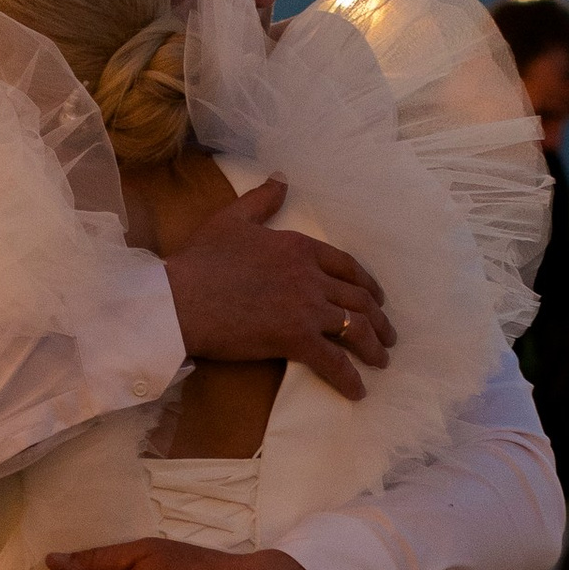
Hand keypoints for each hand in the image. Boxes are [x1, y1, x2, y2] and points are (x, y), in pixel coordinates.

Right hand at [161, 183, 394, 398]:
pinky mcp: (295, 339)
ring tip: (382, 360)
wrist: (180, 298)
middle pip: (358, 298)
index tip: (377, 297)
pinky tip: (358, 390)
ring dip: (373, 346)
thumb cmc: (200, 260)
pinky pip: (332, 361)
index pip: (347, 266)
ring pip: (355, 328)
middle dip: (378, 318)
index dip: (367, 284)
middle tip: (387, 334)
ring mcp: (306, 308)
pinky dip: (349, 378)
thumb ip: (261, 200)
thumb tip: (282, 178)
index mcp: (299, 247)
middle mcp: (310, 276)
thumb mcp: (231, 219)